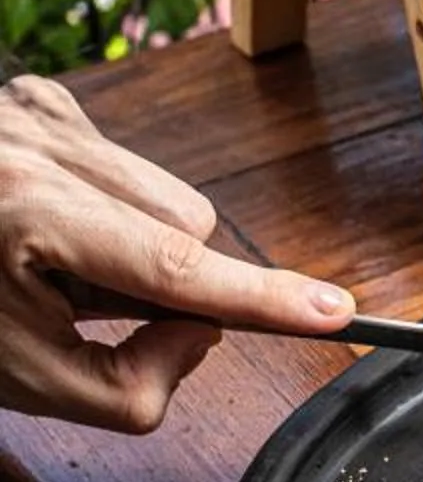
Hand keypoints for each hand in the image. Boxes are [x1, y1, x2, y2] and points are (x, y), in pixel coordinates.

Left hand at [0, 74, 353, 427]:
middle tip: (92, 310)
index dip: (261, 298)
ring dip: (136, 242)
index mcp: (25, 216)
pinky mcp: (42, 99)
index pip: (174, 267)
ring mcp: (40, 111)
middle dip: (168, 277)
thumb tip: (203, 334)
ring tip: (55, 265)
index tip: (332, 311)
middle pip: (188, 222)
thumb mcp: (20, 380)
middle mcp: (36, 147)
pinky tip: (45, 226)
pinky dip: (105, 205)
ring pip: (166, 193)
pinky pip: (125, 162)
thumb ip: (129, 382)